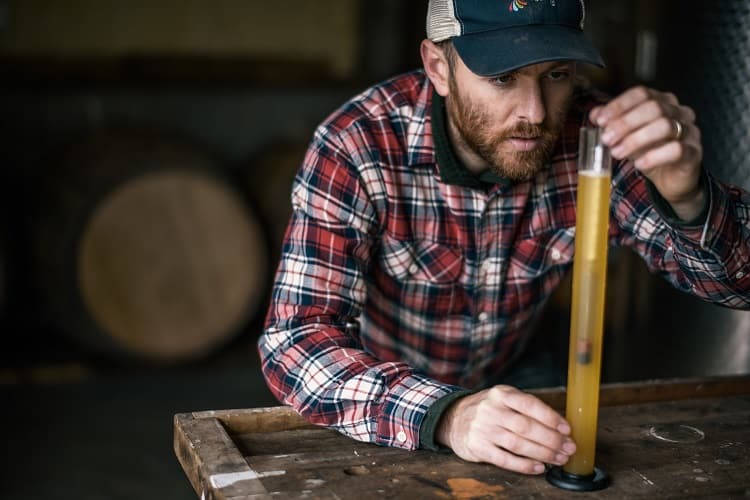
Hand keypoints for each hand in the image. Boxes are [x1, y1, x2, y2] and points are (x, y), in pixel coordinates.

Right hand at [435, 385, 575, 474]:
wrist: (453, 419)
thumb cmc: (487, 410)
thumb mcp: (503, 399)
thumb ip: (526, 408)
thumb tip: (559, 425)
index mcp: (501, 394)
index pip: (530, 404)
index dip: (551, 418)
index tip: (567, 429)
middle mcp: (491, 409)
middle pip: (526, 427)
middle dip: (551, 440)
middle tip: (568, 448)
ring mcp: (483, 429)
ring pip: (518, 444)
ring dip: (542, 454)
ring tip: (558, 458)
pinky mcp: (478, 447)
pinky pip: (505, 459)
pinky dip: (525, 465)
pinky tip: (539, 467)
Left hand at [589, 86, 704, 220]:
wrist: (671, 179)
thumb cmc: (650, 152)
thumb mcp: (627, 136)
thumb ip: (612, 123)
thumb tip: (595, 114)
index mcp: (662, 102)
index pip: (641, 93)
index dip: (619, 105)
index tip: (600, 120)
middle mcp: (679, 112)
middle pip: (653, 107)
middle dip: (625, 123)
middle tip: (607, 139)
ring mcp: (689, 131)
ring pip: (665, 126)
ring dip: (635, 140)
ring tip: (617, 153)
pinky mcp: (694, 152)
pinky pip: (676, 149)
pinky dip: (653, 157)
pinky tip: (639, 165)